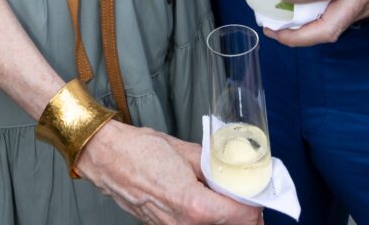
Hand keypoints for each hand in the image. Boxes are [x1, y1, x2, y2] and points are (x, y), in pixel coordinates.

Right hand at [75, 121, 263, 224]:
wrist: (107, 157)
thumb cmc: (141, 150)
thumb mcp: (187, 151)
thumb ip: (213, 165)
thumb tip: (232, 170)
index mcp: (194, 206)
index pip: (241, 217)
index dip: (255, 206)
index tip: (260, 196)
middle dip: (243, 214)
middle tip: (249, 197)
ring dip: (225, 217)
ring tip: (229, 197)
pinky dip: (206, 218)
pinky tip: (208, 201)